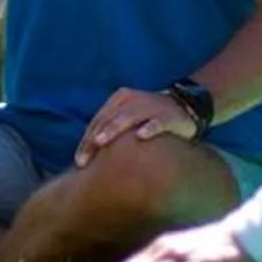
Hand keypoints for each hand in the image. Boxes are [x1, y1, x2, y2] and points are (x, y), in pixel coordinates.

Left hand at [74, 86, 197, 164]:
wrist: (184, 107)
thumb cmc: (147, 119)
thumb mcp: (127, 118)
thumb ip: (110, 131)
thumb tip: (88, 156)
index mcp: (119, 99)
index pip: (98, 121)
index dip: (86, 140)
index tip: (78, 161)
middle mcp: (132, 100)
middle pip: (108, 120)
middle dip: (94, 140)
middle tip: (84, 161)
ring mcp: (151, 106)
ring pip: (128, 117)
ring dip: (113, 129)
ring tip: (101, 143)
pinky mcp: (168, 115)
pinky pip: (158, 122)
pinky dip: (150, 128)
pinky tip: (141, 136)